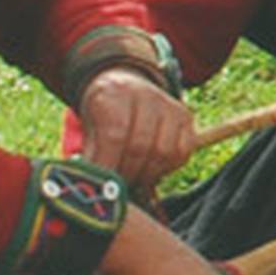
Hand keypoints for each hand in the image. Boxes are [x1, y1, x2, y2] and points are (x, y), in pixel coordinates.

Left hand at [73, 66, 198, 189]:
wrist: (125, 87)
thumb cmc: (105, 113)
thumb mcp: (89, 127)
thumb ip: (93, 154)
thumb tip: (96, 184)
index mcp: (114, 94)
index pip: (115, 135)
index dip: (108, 165)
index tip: (101, 184)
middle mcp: (145, 95)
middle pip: (141, 145)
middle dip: (127, 173)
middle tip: (117, 187)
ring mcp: (169, 105)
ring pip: (164, 151)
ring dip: (147, 174)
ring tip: (133, 180)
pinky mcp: (186, 117)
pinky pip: (182, 152)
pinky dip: (167, 169)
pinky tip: (151, 171)